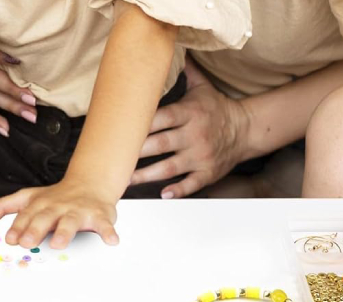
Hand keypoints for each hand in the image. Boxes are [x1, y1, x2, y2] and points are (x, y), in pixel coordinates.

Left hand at [0, 179, 118, 248]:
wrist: (90, 182)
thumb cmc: (56, 197)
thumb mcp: (28, 198)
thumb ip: (5, 206)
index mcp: (40, 204)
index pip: (26, 215)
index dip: (18, 227)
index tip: (11, 239)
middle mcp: (58, 207)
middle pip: (45, 218)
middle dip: (35, 229)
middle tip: (27, 242)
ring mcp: (78, 211)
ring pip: (71, 221)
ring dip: (65, 232)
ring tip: (59, 243)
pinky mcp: (99, 215)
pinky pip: (105, 224)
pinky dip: (109, 231)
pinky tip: (111, 240)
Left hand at [130, 58, 250, 197]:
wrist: (247, 129)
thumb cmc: (217, 109)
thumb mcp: (202, 88)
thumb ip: (185, 72)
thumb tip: (169, 49)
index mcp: (189, 113)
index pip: (161, 118)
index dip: (140, 125)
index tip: (119, 131)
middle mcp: (194, 135)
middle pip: (161, 143)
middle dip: (137, 152)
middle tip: (113, 159)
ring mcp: (201, 155)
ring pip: (170, 167)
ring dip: (147, 176)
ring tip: (126, 181)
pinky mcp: (208, 172)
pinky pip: (191, 184)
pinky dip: (177, 190)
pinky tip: (163, 194)